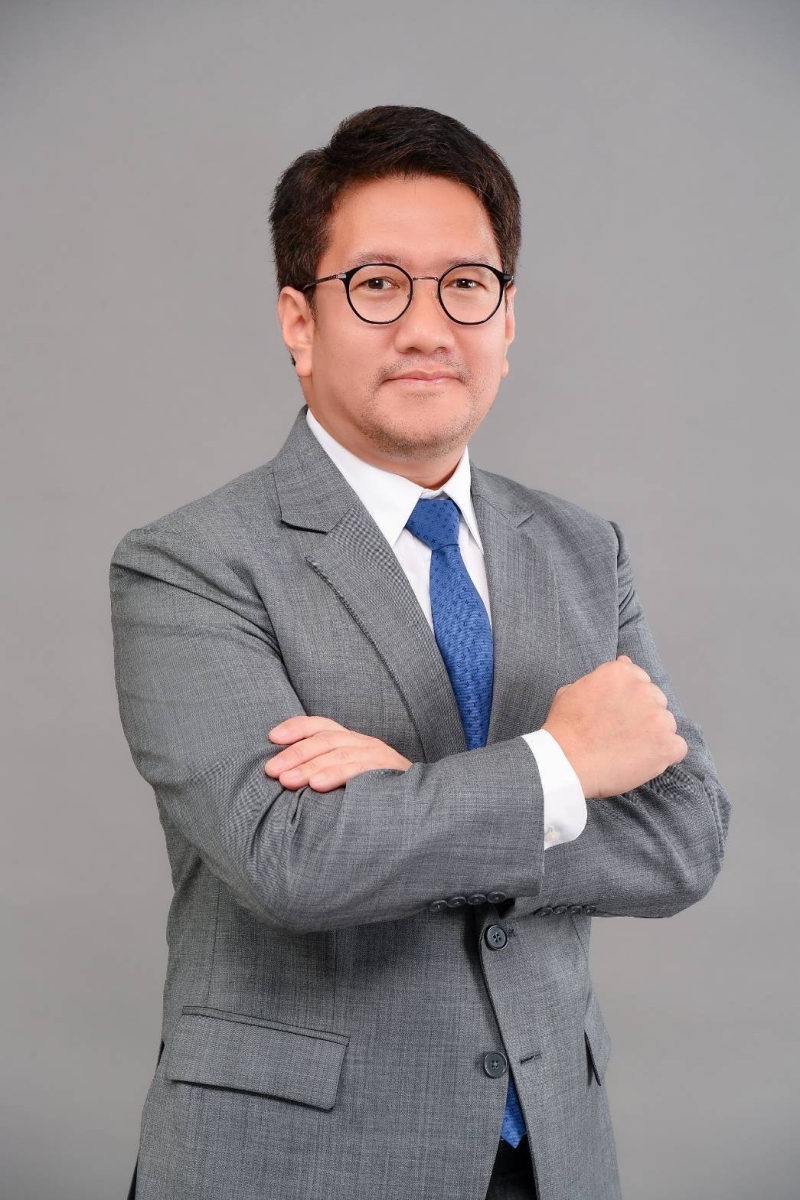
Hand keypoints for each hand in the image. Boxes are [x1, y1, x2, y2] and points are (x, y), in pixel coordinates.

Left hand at [265, 715, 412, 791]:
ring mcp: (377, 755)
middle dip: (295, 753)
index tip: (271, 736)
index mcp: (352, 741)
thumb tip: (286, 780)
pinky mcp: (388, 770)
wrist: (421, 806)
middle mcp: (364, 743)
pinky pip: (359, 769)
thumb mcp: (350, 779)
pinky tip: (317, 785)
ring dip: (309, 766)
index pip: (321, 725)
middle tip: (270, 770)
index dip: (296, 728)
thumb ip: (325, 773)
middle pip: (324, 739)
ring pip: (338, 753)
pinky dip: (336, 774)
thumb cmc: (378, 795)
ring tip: (287, 781)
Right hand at [542, 654, 688, 799]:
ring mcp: (657, 717)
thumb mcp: (573, 689)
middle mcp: (643, 689)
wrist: (567, 762)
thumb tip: (623, 662)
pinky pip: (677, 747)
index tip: (619, 714)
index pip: (640, 679)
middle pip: (656, 700)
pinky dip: (666, 755)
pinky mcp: (666, 744)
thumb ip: (602, 676)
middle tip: (622, 733)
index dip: (630, 699)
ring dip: (654, 735)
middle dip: (643, 715)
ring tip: (629, 750)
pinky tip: (645, 760)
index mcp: (620, 673)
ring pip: (667, 723)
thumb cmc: (564, 729)